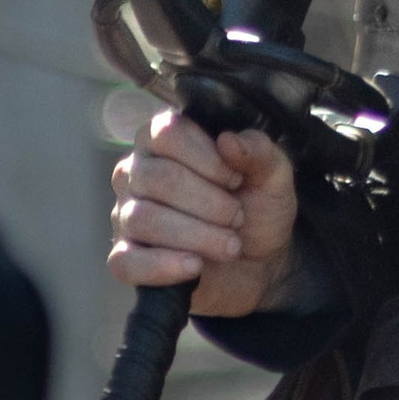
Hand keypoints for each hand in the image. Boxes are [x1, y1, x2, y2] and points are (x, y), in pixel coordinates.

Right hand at [109, 107, 299, 322]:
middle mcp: (136, 173)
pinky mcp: (126, 258)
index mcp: (165, 141)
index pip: (166, 133)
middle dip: (208, 202)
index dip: (206, 158)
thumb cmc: (257, 207)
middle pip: (155, 177)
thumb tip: (228, 141)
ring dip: (196, 235)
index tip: (235, 179)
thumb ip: (258, 151)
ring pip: (142, 218)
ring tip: (230, 245)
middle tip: (237, 217)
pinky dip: (163, 265)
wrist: (258, 263)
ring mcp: (126, 215)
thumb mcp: (272, 175)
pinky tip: (195, 266)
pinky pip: (126, 261)